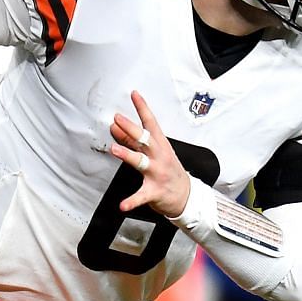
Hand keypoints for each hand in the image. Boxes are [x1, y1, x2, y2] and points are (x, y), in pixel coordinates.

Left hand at [109, 91, 190, 218]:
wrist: (186, 196)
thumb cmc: (168, 171)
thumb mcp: (153, 152)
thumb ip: (132, 141)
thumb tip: (116, 126)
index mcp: (160, 146)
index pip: (151, 123)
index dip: (143, 108)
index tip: (134, 95)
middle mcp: (159, 157)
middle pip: (145, 140)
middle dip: (131, 129)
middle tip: (118, 119)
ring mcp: (157, 174)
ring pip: (141, 162)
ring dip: (128, 155)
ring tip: (115, 149)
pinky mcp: (154, 192)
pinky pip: (141, 196)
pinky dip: (132, 201)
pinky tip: (122, 205)